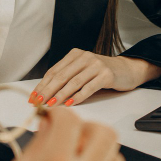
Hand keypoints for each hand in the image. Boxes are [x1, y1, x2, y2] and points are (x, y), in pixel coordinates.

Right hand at [0, 107, 124, 160]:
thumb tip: (47, 126)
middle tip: (71, 133)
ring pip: (115, 158)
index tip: (54, 116)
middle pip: (105, 133)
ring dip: (98, 152)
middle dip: (87, 126)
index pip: (71, 120)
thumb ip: (36, 147)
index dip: (60, 112)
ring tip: (77, 158)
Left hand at [30, 50, 160, 106]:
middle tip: (38, 102)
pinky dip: (78, 97)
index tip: (33, 97)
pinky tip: (69, 104)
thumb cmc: (101, 73)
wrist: (126, 70)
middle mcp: (84, 57)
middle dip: (47, 91)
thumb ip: (67, 77)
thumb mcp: (83, 70)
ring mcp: (96, 65)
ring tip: (51, 105)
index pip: (54, 71)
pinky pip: (89, 87)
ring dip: (60, 95)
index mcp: (75, 55)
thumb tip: (46, 93)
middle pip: (61, 76)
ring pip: (73, 82)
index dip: (42, 85)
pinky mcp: (106, 75)